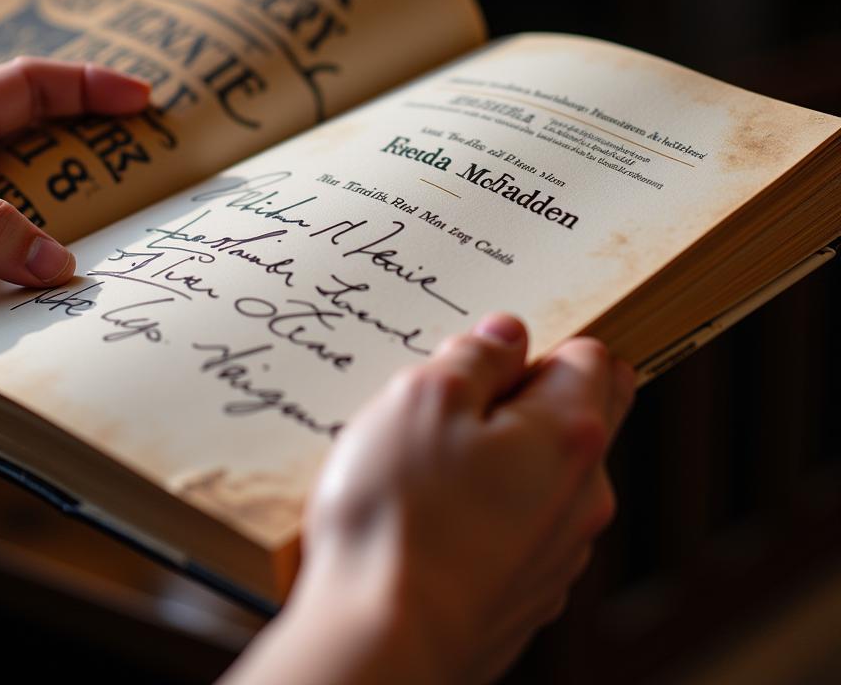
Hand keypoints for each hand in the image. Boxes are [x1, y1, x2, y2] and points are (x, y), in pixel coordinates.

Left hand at [0, 58, 149, 345]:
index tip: (144, 101)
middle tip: (156, 185)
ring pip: (31, 231)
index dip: (89, 88)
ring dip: (70, 241)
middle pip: (47, 163)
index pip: (30, 90)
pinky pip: (3, 283)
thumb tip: (59, 265)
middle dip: (100, 170)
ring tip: (124, 252)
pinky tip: (60, 306)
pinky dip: (32, 293)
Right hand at [223, 314, 633, 684]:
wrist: (385, 644)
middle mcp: (583, 495)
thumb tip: (507, 334)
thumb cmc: (401, 515)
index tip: (494, 352)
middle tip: (459, 401)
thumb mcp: (424, 397)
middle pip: (579, 419)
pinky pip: (521, 530)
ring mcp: (560, 553)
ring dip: (504, 459)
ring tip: (431, 463)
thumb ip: (476, 356)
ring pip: (546, 478)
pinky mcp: (527, 595)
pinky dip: (490, 512)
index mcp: (568, 433)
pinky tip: (436, 519)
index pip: (591, 357)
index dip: (541, 343)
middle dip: (530, 398)